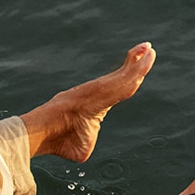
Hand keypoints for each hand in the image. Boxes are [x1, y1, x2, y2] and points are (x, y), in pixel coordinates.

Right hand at [20, 43, 155, 161]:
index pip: (119, 90)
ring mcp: (96, 89)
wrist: (45, 133)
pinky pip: (122, 79)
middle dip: (138, 64)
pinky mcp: (97, 88)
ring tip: (148, 47)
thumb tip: (89, 140)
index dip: (131, 80)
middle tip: (149, 48)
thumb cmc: (58, 141)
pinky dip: (136, 68)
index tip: (142, 69)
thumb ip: (91, 140)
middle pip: (123, 78)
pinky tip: (145, 55)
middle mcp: (96, 93)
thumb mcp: (83, 146)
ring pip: (124, 76)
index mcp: (95, 105)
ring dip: (139, 62)